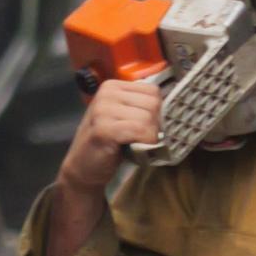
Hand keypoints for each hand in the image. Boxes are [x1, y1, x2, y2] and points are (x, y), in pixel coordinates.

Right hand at [59, 77, 162, 194]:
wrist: (83, 168)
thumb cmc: (108, 144)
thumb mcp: (123, 117)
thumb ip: (141, 107)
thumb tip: (172, 109)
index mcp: (113, 86)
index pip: (153, 91)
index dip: (157, 112)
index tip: (147, 127)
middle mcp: (107, 93)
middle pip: (153, 104)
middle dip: (154, 126)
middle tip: (142, 140)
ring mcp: (103, 109)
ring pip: (148, 118)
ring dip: (149, 137)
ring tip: (135, 145)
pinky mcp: (103, 128)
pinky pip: (139, 131)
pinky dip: (143, 144)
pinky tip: (132, 150)